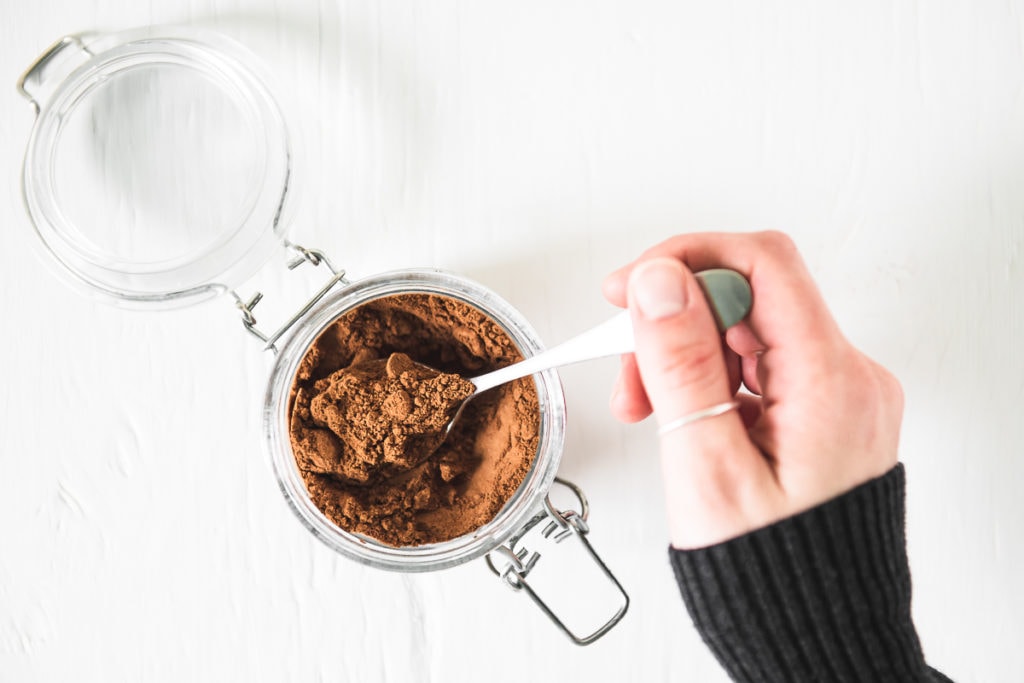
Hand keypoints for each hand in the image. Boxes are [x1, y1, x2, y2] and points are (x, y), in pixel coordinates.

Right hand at [604, 231, 902, 548]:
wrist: (814, 633)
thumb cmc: (769, 574)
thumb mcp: (707, 467)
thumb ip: (681, 365)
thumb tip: (660, 281)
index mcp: (831, 382)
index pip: (763, 264)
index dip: (687, 258)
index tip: (633, 286)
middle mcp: (848, 377)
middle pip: (750, 298)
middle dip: (676, 323)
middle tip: (628, 372)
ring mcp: (839, 395)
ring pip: (748, 332)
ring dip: (686, 355)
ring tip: (645, 408)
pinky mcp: (823, 412)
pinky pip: (760, 367)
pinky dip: (711, 381)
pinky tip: (682, 417)